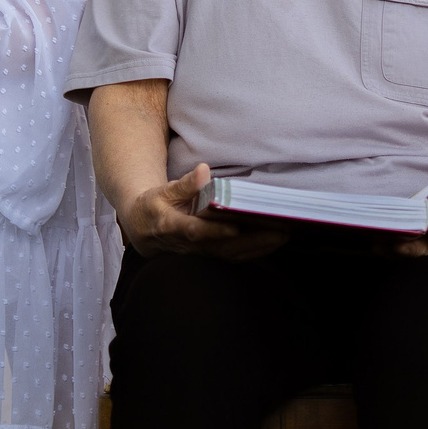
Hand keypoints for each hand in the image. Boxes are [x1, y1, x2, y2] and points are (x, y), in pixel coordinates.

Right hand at [118, 162, 287, 260]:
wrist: (143, 231)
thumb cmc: (154, 206)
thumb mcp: (161, 191)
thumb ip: (184, 184)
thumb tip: (203, 171)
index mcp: (172, 226)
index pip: (195, 231)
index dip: (215, 231)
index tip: (235, 228)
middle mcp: (188, 245)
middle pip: (223, 247)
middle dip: (253, 242)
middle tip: (280, 232)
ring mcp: (200, 253)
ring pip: (231, 255)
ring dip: (259, 248)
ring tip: (284, 236)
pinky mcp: (209, 256)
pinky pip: (233, 257)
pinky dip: (254, 252)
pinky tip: (273, 243)